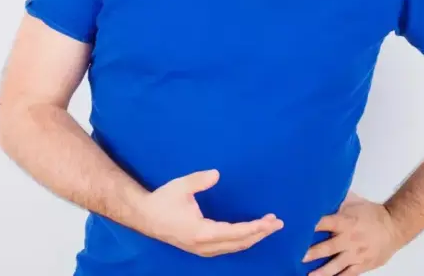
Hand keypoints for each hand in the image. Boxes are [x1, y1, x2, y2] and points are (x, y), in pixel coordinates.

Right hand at [139, 168, 283, 256]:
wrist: (145, 217)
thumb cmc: (163, 200)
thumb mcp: (180, 186)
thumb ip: (199, 180)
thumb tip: (217, 174)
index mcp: (201, 232)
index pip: (235, 232)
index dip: (255, 227)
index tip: (271, 221)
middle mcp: (205, 245)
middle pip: (240, 243)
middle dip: (260, 233)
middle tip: (278, 222)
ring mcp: (203, 250)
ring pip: (235, 247)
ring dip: (253, 237)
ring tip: (269, 225)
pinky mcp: (202, 249)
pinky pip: (228, 247)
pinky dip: (243, 240)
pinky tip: (251, 233)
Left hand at [302, 191, 403, 274]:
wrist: (395, 227)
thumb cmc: (372, 213)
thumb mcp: (354, 202)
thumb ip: (337, 201)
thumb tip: (320, 193)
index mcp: (346, 221)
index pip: (324, 223)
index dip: (310, 226)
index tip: (296, 230)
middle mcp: (349, 239)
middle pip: (327, 247)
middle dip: (311, 253)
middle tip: (297, 256)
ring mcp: (356, 254)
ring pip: (335, 265)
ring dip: (321, 271)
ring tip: (307, 275)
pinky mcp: (362, 265)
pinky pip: (347, 274)